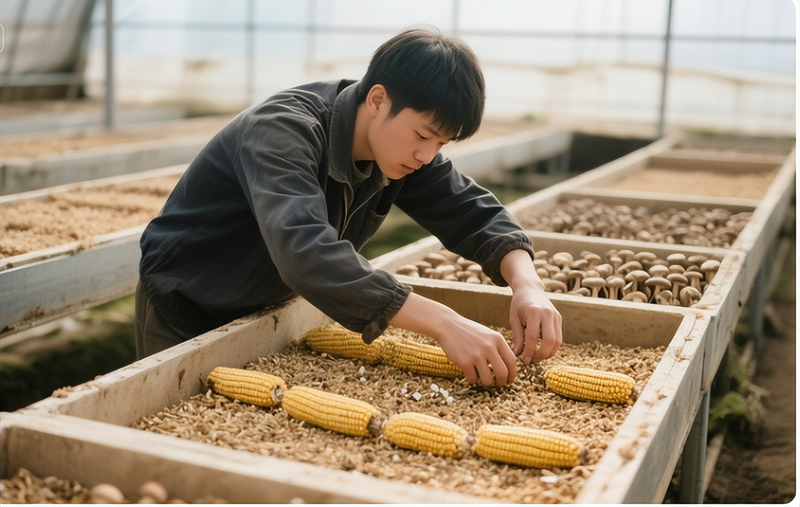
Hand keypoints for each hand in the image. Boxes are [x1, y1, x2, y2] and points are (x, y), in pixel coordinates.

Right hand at [389, 292, 517, 386]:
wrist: (448, 325)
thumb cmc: (468, 331)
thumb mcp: (487, 334)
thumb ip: (498, 348)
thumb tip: (508, 368)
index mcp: (497, 339)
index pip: (512, 361)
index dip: (512, 374)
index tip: (509, 380)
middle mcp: (489, 347)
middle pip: (502, 373)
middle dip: (501, 382)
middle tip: (497, 384)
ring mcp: (476, 355)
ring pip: (488, 380)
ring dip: (486, 383)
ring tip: (481, 378)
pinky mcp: (464, 362)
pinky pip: (473, 379)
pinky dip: (472, 379)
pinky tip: (469, 373)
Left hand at [501, 249, 562, 364]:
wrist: (530, 289)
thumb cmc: (519, 304)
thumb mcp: (514, 319)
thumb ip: (518, 337)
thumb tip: (519, 355)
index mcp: (534, 312)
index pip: (533, 337)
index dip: (529, 352)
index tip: (525, 361)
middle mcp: (548, 313)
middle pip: (550, 341)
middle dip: (542, 355)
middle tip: (532, 361)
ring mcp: (556, 316)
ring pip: (558, 341)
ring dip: (548, 353)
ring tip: (537, 357)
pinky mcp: (559, 318)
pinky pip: (559, 337)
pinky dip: (552, 347)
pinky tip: (542, 350)